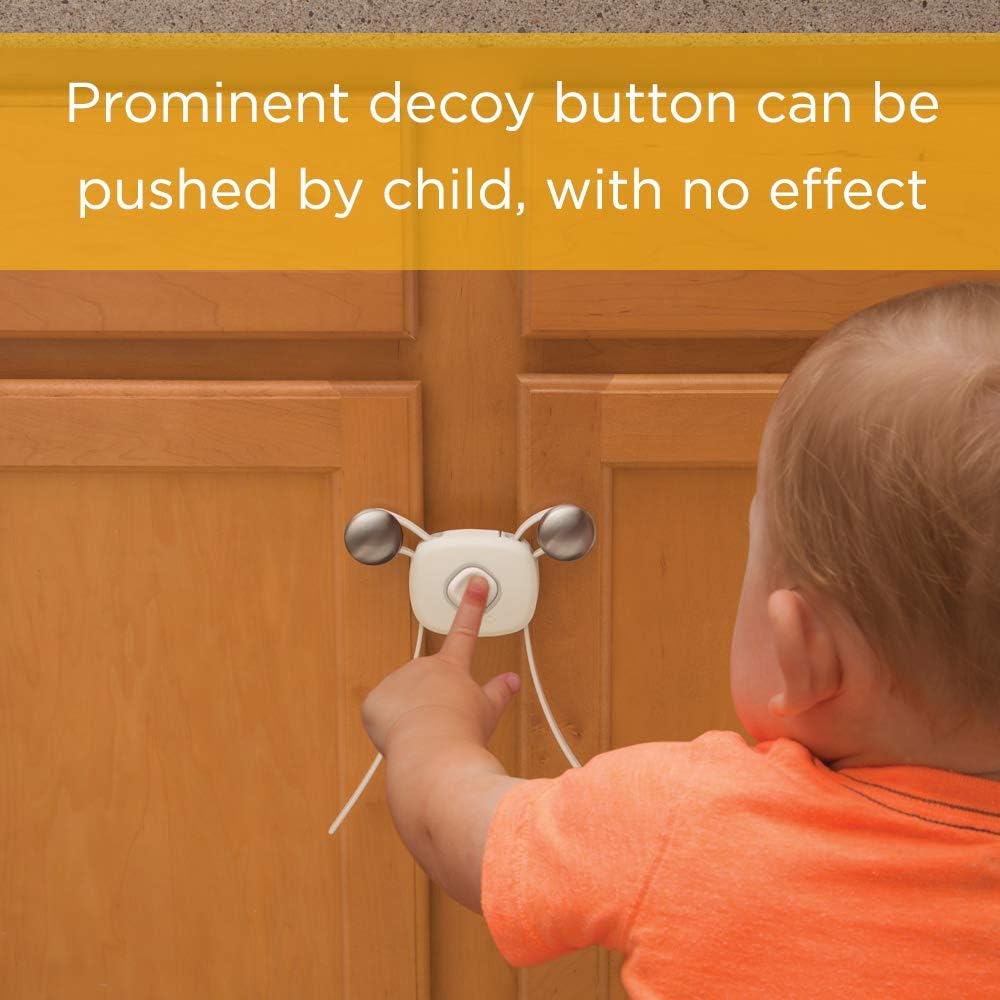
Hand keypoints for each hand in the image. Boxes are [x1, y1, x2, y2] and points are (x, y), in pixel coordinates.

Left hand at [360, 576, 521, 754]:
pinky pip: (379, 713)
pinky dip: (387, 725)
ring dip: (410, 712)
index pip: (466, 630)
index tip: (475, 582)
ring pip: (402, 698)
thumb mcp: (488, 711)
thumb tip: (512, 681)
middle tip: (442, 721)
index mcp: (452, 667)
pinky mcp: (374, 701)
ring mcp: (396, 681)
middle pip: (427, 680)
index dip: (472, 605)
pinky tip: (401, 736)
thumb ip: (498, 692)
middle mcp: (423, 667)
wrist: (432, 751)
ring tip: (424, 734)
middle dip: (431, 697)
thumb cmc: (462, 732)